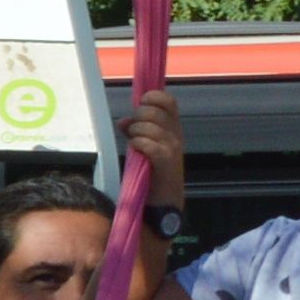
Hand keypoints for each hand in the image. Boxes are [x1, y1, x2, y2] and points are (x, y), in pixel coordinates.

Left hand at [122, 87, 187, 208]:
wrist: (165, 202)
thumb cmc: (155, 173)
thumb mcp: (147, 147)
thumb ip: (136, 131)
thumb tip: (122, 121)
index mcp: (174, 128)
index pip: (169, 101)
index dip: (154, 97)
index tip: (141, 104)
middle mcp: (176, 134)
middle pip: (153, 111)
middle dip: (137, 117)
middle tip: (132, 130)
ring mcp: (173, 147)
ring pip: (148, 126)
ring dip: (135, 133)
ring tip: (134, 144)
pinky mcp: (166, 160)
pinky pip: (146, 143)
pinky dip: (137, 144)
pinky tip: (136, 151)